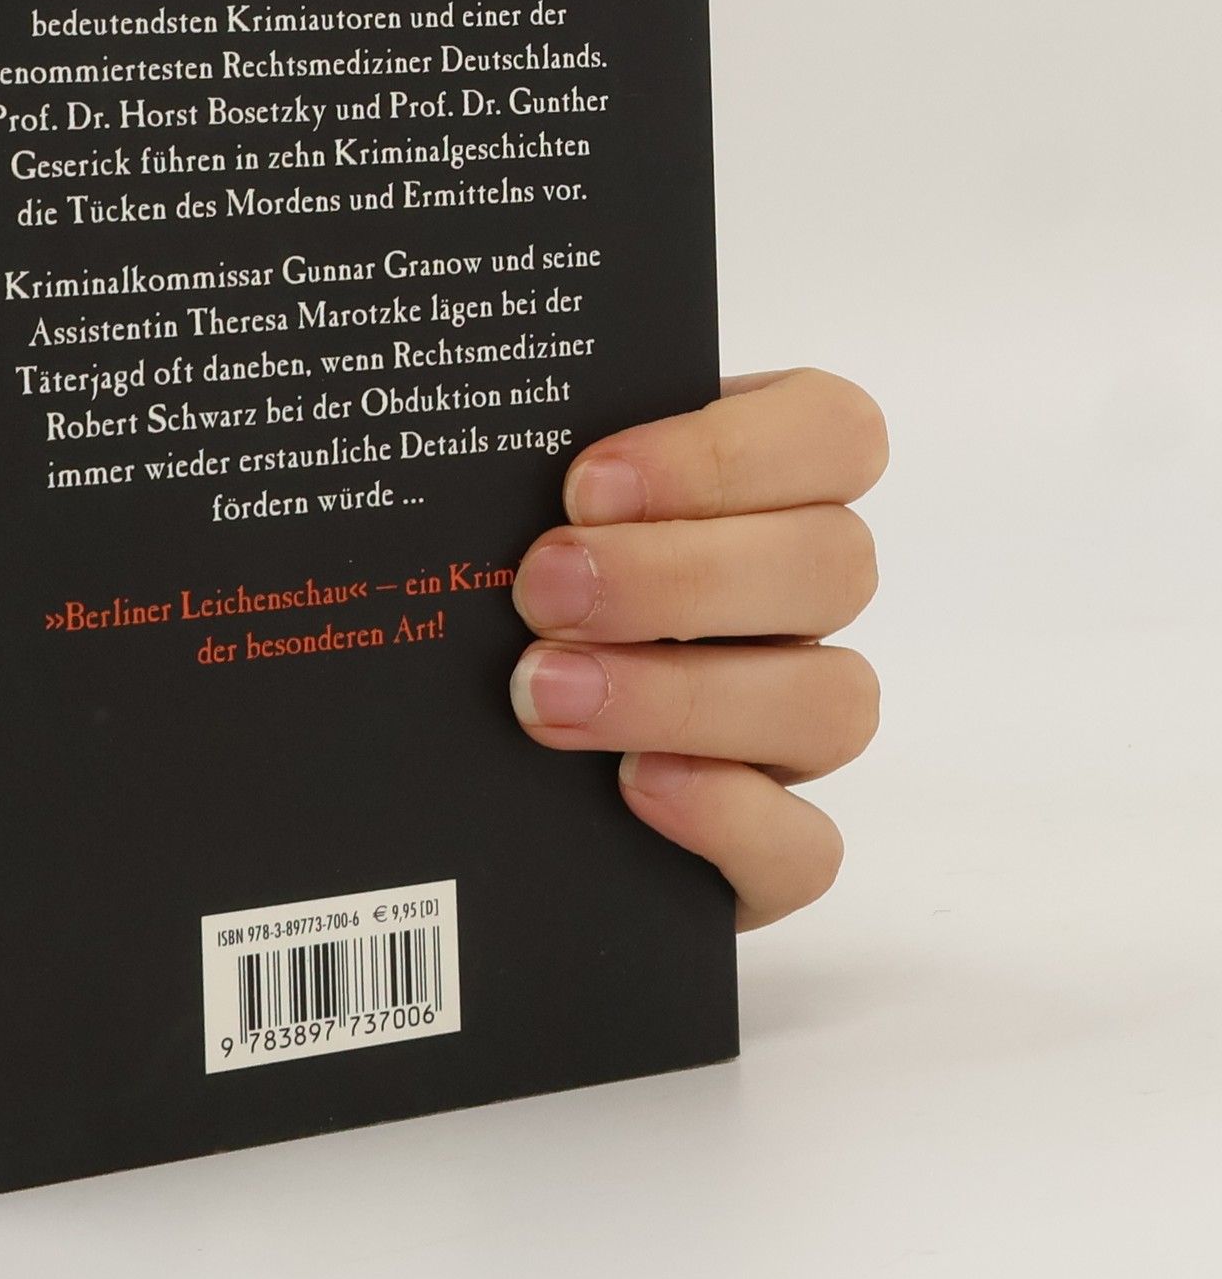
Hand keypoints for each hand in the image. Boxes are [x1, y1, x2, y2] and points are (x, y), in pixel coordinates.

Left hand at [508, 368, 887, 928]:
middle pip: (834, 564)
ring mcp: (793, 724)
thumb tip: (467, 457)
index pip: (832, 432)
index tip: (587, 484)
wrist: (444, 739)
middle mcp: (796, 599)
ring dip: (686, 695)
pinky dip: (729, 817)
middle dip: (678, 576)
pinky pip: (806, 847)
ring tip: (544, 691)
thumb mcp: (511, 509)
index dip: (726, 454)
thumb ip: (522, 472)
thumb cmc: (494, 583)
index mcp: (761, 484)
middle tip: (541, 589)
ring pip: (833, 702)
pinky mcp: (769, 841)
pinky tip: (633, 786)